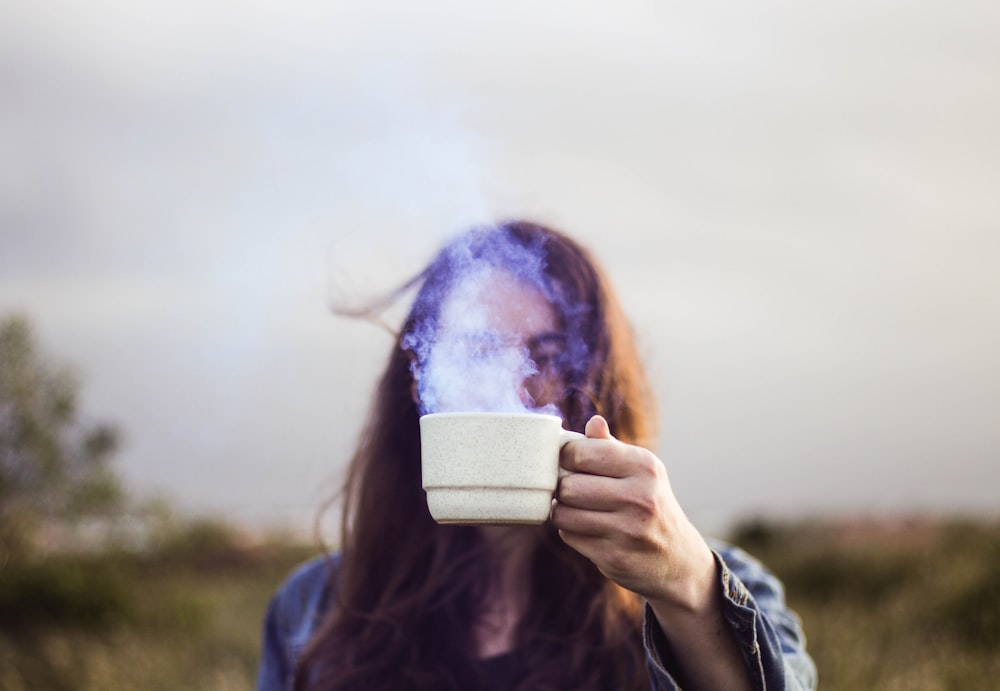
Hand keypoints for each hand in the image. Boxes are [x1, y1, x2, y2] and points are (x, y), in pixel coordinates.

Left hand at [552, 415, 714, 609]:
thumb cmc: (650, 503)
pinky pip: (569, 537)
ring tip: (576, 509)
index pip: (581, 453)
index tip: (570, 463)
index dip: (566, 457)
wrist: (678, 558)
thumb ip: (611, 447)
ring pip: (563, 514)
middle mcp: (640, 497)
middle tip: (572, 490)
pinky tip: (588, 530)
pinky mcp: (615, 558)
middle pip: (568, 486)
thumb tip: (593, 422)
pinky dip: (571, 532)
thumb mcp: (641, 471)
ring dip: (563, 512)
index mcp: (644, 466)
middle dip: (563, 488)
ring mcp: (628, 530)